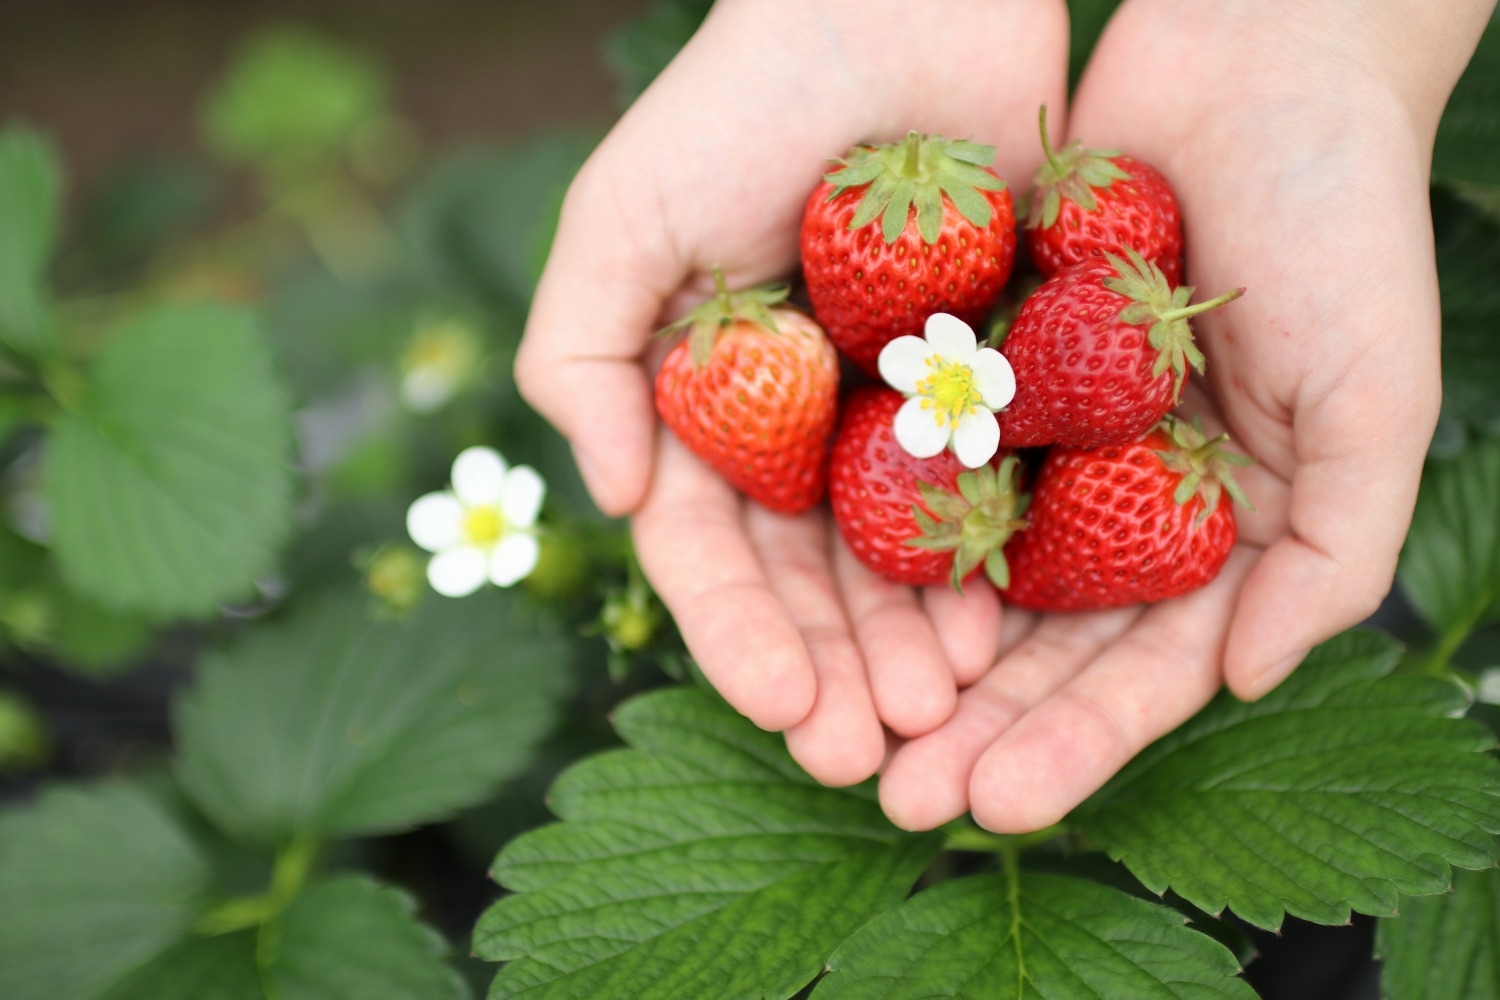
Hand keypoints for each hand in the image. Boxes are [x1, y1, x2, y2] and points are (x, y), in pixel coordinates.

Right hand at [515, 0, 1069, 782]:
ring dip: (914, 648)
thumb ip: (580, 355)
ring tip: (943, 718)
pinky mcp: (990, 381)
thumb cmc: (742, 97)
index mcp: (710, 410)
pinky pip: (992, 494)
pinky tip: (1008, 634)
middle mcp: (801, 429)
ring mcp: (897, 411)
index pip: (712, 556)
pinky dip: (995, 568)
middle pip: (812, 584)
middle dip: (833, 674)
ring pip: (902, 562)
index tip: (779, 709)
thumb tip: (613, 497)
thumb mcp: (623, 218)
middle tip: (865, 760)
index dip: (739, 639)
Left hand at [879, 0, 1493, 832]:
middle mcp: (1127, 500)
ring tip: (840, 724)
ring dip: (909, 655)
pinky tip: (827, 596)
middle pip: (1040, 645)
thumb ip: (1331, 554)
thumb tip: (1249, 681)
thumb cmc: (1342, 222)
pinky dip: (884, 529)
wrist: (1254, 61)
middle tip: (894, 798)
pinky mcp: (987, 371)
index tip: (996, 805)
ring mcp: (1053, 440)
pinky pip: (924, 462)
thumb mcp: (1374, 400)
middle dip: (971, 726)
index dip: (1073, 744)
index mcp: (1222, 531)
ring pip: (969, 575)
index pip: (1142, 669)